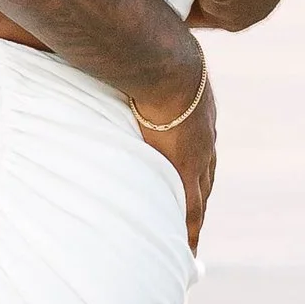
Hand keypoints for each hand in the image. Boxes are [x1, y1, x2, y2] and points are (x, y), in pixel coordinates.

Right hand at [134, 65, 215, 248]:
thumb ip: (127, 69)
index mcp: (196, 113)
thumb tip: (99, 51)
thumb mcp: (142, 63)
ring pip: (200, 197)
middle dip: (199, 195)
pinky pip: (192, 211)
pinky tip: (188, 251)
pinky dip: (191, 231)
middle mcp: (204, 137)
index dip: (195, 167)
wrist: (166, 63)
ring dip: (195, 218)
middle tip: (193, 218)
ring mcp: (198, 156)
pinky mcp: (186, 171)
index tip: (192, 179)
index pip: (198, 148)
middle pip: (205, 176)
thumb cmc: (147, 55)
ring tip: (189, 243)